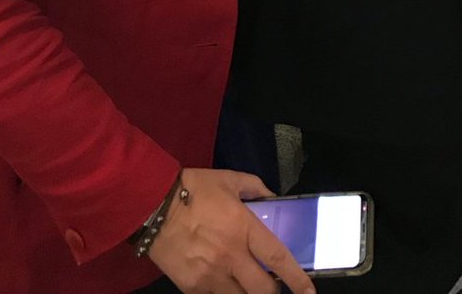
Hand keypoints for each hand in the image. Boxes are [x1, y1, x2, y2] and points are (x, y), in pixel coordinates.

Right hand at [149, 168, 315, 293]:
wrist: (152, 207)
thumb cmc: (193, 189)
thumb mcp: (229, 179)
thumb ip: (256, 188)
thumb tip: (273, 199)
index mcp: (244, 228)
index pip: (278, 259)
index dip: (297, 279)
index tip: (309, 292)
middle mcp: (231, 256)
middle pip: (264, 290)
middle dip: (274, 292)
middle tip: (274, 286)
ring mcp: (211, 276)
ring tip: (249, 286)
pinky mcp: (192, 288)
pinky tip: (223, 286)